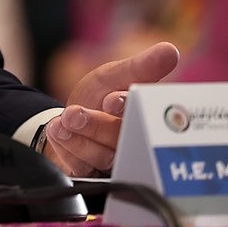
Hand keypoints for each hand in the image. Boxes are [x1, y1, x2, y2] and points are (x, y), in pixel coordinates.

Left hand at [39, 41, 178, 176]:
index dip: (126, 108)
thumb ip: (139, 67)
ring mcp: (113, 162)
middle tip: (74, 114)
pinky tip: (57, 133)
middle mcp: (132, 142)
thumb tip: (170, 50)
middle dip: (96, 126)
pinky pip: (82, 169)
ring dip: (78, 139)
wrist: (69, 120)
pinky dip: (67, 149)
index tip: (111, 100)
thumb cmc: (98, 97)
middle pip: (120, 139)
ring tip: (62, 122)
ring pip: (100, 156)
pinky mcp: (94, 176)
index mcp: (142, 116)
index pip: (142, 115)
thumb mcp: (113, 76)